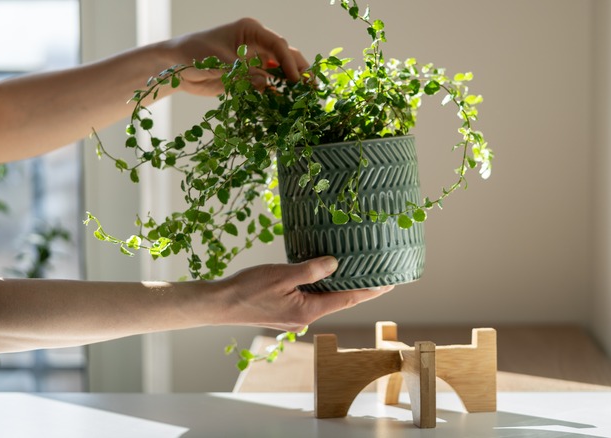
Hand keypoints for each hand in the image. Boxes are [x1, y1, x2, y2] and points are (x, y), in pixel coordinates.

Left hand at [163, 17, 308, 95]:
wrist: (174, 67)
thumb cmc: (192, 54)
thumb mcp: (217, 62)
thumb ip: (243, 74)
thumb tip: (269, 85)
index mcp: (250, 31)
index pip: (277, 44)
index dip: (289, 61)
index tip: (295, 79)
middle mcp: (256, 44)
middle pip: (286, 55)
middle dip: (299, 70)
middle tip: (311, 88)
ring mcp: (255, 60)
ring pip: (281, 71)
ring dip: (292, 84)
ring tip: (305, 98)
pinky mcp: (250, 76)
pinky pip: (269, 84)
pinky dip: (278, 94)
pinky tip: (287, 105)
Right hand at [218, 257, 392, 331]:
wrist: (220, 304)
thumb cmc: (248, 288)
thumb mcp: (283, 274)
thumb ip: (312, 270)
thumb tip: (336, 264)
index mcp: (309, 310)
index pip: (348, 299)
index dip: (370, 290)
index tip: (390, 283)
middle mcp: (305, 318)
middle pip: (338, 300)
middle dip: (358, 288)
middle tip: (378, 274)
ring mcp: (294, 318)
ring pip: (323, 300)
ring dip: (337, 287)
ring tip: (355, 272)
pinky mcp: (285, 313)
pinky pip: (309, 299)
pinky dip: (319, 288)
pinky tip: (322, 277)